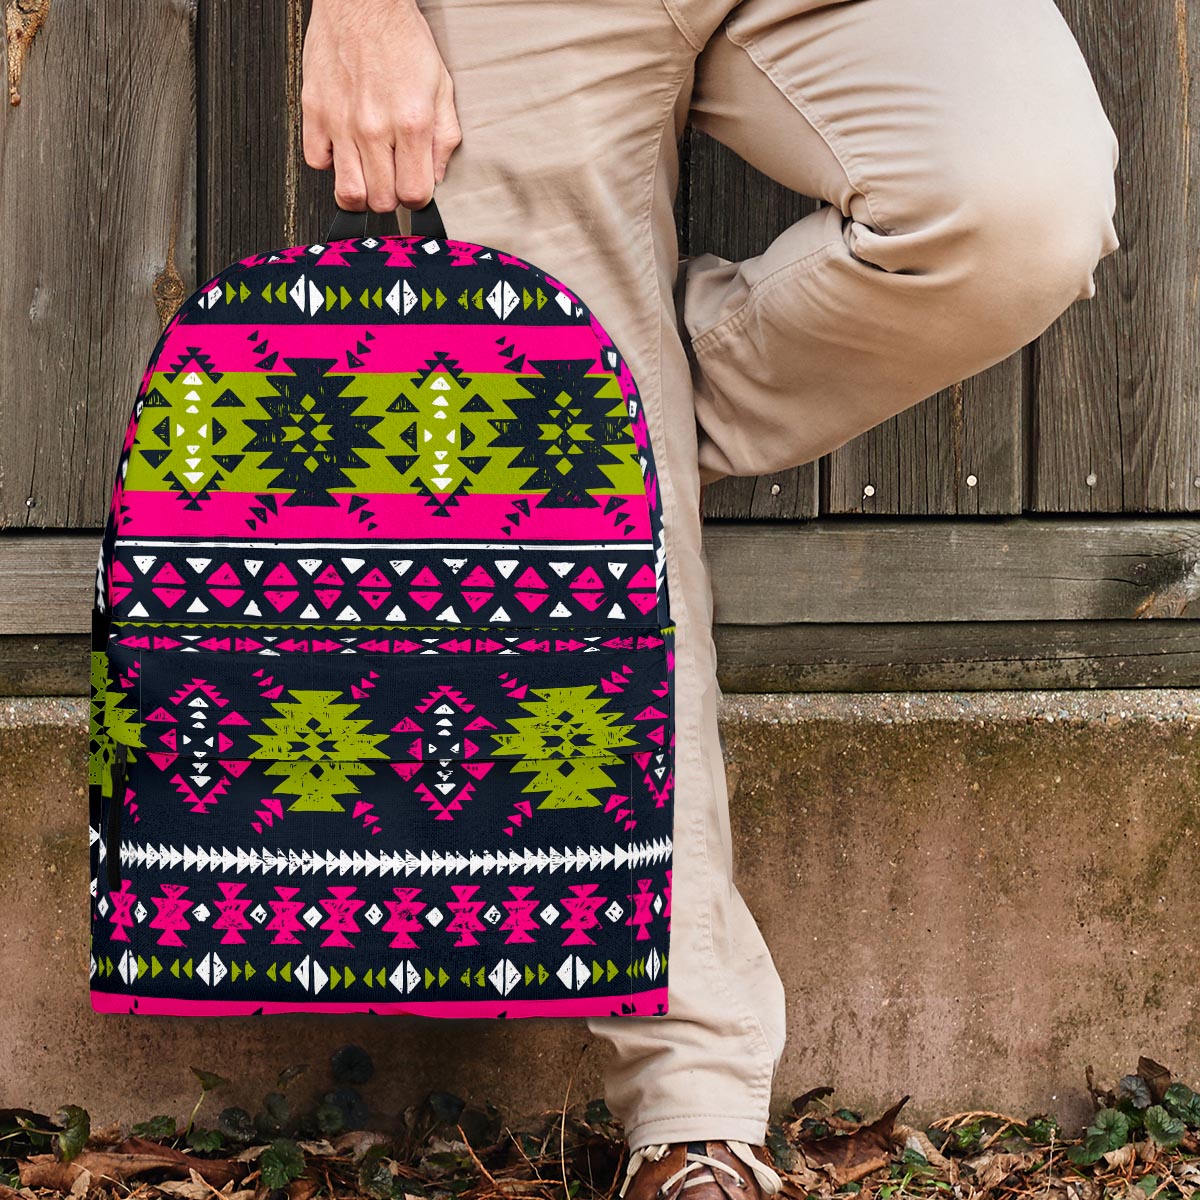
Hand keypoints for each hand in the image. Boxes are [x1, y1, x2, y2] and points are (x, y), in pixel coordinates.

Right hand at [302, 0, 461, 211]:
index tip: (414, 188)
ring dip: (361, 192)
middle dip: (390, 197)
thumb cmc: (401, 39)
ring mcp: (341, 122)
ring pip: (348, 192)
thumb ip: (444, 137)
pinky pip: (316, 162)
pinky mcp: (314, 111)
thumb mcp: (441, 87)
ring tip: (368, 175)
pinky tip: (343, 149)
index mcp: (411, 123)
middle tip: (391, 178)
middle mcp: (374, 127)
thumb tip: (437, 176)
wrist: (362, 1)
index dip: (417, 199)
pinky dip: (330, 163)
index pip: (414, 194)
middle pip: (381, 201)